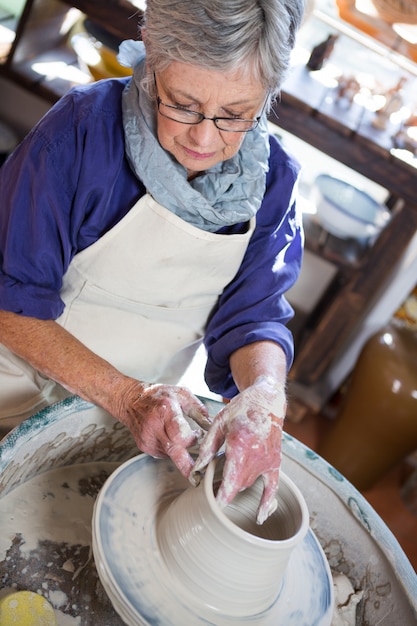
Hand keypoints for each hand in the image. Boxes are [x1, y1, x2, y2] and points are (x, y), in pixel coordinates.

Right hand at [116, 381, 211, 477]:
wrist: (130, 400)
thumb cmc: (157, 395)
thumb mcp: (181, 394)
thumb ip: (198, 408)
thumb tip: (211, 425)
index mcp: (165, 411)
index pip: (179, 434)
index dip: (192, 439)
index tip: (199, 434)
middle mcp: (154, 427)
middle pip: (174, 451)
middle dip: (188, 465)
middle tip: (199, 474)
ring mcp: (148, 439)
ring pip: (170, 454)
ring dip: (181, 451)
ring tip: (183, 436)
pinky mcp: (144, 447)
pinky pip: (163, 454)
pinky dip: (171, 449)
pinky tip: (170, 437)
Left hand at [190, 376, 285, 523]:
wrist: (266, 401)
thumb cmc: (240, 410)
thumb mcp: (218, 423)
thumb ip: (207, 448)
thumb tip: (196, 468)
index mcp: (239, 445)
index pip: (230, 481)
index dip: (221, 498)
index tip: (211, 507)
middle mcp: (255, 456)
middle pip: (236, 484)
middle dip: (224, 488)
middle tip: (211, 484)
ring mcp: (267, 461)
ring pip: (248, 484)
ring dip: (236, 485)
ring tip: (225, 480)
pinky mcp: (275, 462)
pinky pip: (273, 487)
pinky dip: (267, 503)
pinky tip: (260, 517)